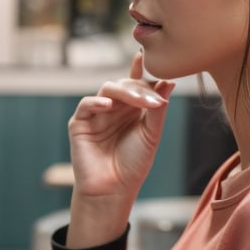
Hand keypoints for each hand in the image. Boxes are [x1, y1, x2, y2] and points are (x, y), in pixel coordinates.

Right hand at [67, 52, 174, 245]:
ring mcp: (96, 114)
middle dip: (140, 88)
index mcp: (132, 109)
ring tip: (140, 101)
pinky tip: (109, 105)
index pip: (137, 84)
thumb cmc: (133, 164)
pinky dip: (97, 102)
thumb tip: (169, 82)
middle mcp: (115, 108)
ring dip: (125, 92)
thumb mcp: (151, 135)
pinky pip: (86, 105)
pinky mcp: (80, 124)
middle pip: (125, 84)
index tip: (151, 59)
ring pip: (108, 89)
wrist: (113, 190)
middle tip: (155, 98)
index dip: (142, 71)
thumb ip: (158, 109)